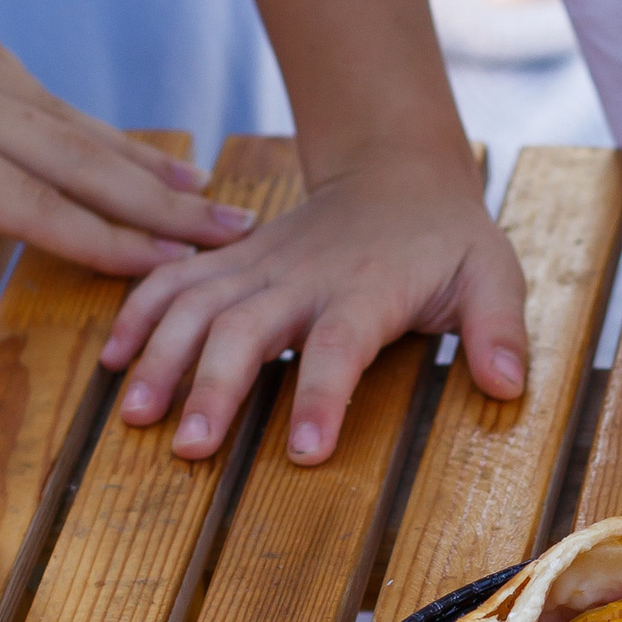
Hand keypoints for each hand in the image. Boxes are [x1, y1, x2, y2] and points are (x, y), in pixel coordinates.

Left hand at [0, 0, 257, 275]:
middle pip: (74, 172)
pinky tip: (110, 148)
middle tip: (230, 243)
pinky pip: (46, 103)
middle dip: (154, 219)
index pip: (18, 204)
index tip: (160, 272)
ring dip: (138, 174)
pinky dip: (91, 135)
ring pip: (72, 135)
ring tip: (200, 202)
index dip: (92, 243)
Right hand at [107, 151, 528, 462]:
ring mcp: (259, 267)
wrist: (396, 171)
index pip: (340, 345)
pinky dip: (139, 314)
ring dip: (161, 357)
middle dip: (214, 387)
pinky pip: (174, 282)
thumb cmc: (447, 239)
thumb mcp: (493, 275)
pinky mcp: (233, 262)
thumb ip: (499, 331)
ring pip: (197, 305)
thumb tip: (508, 385)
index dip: (322, 396)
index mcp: (368, 289)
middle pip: (246, 329)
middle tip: (189, 447)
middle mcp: (303, 277)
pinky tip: (112, 360)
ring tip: (134, 414)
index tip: (303, 450)